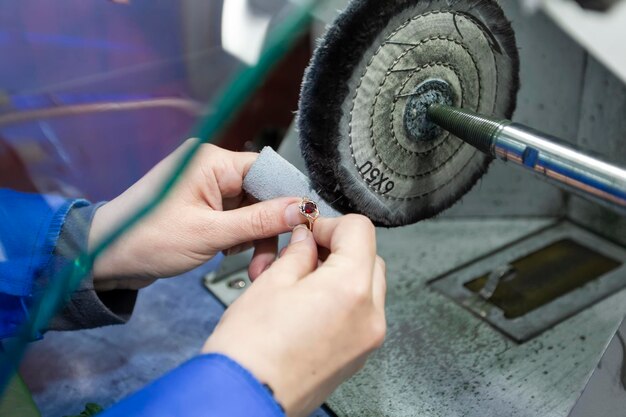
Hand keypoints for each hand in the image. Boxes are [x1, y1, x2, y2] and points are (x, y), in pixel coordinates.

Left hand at [89, 139, 305, 290]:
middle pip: (260, 193)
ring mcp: (206, 188)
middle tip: (268, 261)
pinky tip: (230, 255)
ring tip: (248, 264)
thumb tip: (300, 208)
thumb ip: (258, 221)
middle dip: (268, 228)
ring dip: (254, 237)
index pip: (265, 171)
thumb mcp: (210, 234)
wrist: (105, 258)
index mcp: (211, 162)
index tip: (302, 225)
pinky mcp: (202, 206)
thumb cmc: (147, 240)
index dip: (286, 197)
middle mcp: (211, 169)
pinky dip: (238, 238)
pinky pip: (234, 218)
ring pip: (250, 209)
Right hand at [203, 215, 386, 416]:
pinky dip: (341, 300)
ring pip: (366, 287)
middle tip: (304, 251)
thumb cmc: (251, 350)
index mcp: (351, 289)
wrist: (244, 400)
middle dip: (338, 248)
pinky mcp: (356, 357)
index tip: (309, 230)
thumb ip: (297, 252)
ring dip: (340, 274)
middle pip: (369, 258)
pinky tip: (307, 304)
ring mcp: (366, 340)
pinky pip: (359, 314)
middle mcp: (369, 316)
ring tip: (300, 280)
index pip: (359, 230)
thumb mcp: (271, 283)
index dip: (329, 223)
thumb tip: (306, 240)